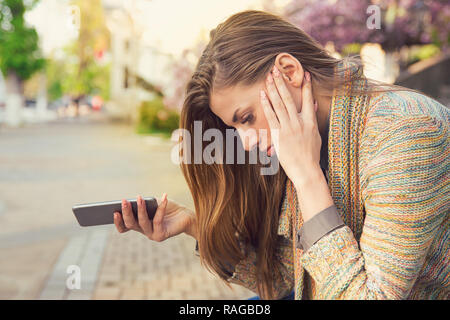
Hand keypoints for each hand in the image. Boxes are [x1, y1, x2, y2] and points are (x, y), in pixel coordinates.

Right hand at [113, 194, 196, 241]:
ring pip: (142, 222)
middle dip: (126, 212)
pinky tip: (163, 197)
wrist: (186, 216)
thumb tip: (136, 201)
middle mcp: (144, 231)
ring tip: (139, 198)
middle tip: (124, 201)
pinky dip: (161, 207)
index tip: (114, 212)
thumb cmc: (170, 209)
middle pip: (131, 224)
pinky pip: (158, 219)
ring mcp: (152, 234)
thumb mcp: (155, 203)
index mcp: (140, 224)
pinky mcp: (161, 235)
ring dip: (140, 209)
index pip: (125, 227)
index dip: (118, 222)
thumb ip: (145, 203)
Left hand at [260, 67, 321, 185]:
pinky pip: (271, 116)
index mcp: (310, 122)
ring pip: (279, 104)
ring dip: (274, 89)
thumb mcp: (316, 136)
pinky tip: (263, 94)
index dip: (306, 86)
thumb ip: (313, 118)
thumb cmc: (311, 155)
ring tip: (269, 76)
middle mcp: (299, 122)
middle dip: (283, 82)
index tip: (304, 73)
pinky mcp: (279, 135)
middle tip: (277, 69)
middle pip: (290, 98)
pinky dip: (267, 104)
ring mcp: (289, 128)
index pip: (308, 99)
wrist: (306, 170)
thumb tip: (312, 104)